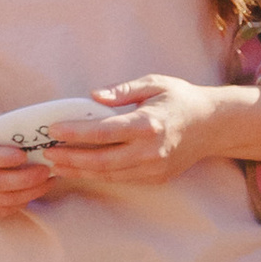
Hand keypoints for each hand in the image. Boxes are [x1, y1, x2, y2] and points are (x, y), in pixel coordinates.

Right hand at [0, 118, 61, 220]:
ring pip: (1, 199)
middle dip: (25, 178)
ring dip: (30, 192)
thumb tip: (43, 126)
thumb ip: (8, 125)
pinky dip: (20, 202)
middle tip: (46, 171)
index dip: (1, 157)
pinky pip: (0, 210)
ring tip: (47, 181)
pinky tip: (33, 191)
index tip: (23, 156)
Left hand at [34, 75, 224, 188]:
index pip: (104, 131)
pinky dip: (98, 174)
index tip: (54, 129)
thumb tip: (92, 97)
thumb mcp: (153, 83)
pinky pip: (121, 178)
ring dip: (80, 170)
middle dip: (71, 159)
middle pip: (102, 160)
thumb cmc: (180, 99)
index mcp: (148, 123)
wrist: (213, 125)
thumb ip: (121, 90)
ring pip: (109, 174)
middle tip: (47, 153)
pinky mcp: (156, 178)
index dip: (76, 132)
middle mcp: (151, 150)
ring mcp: (154, 168)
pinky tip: (81, 168)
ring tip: (56, 164)